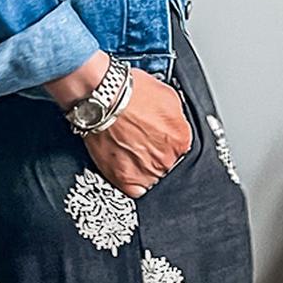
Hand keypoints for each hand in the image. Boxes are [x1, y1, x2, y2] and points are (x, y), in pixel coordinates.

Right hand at [82, 68, 191, 198]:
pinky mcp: (125, 180)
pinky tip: (125, 164)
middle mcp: (167, 159)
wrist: (101, 98)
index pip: (181, 149)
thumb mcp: (167, 96)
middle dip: (157, 154)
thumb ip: (176, 118)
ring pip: (152, 177)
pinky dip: (131, 180)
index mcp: (181, 140)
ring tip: (130, 150)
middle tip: (141, 142)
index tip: (158, 138)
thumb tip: (174, 124)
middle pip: (167, 164)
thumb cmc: (128, 93)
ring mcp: (147, 172)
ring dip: (144, 167)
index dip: (168, 142)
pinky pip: (135, 190)